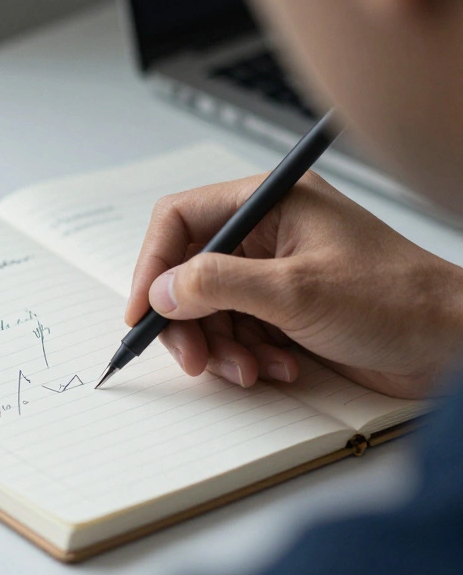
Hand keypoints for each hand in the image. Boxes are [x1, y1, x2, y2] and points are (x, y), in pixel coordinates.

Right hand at [126, 172, 462, 398]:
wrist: (453, 345)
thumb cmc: (396, 300)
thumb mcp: (296, 291)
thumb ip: (217, 285)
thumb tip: (161, 290)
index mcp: (269, 203)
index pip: (180, 220)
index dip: (153, 265)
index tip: (143, 311)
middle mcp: (267, 233)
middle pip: (187, 273)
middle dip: (188, 321)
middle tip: (193, 359)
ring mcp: (275, 273)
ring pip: (209, 311)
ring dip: (221, 348)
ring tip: (251, 370)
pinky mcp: (285, 310)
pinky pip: (237, 334)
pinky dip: (248, 357)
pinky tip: (279, 368)